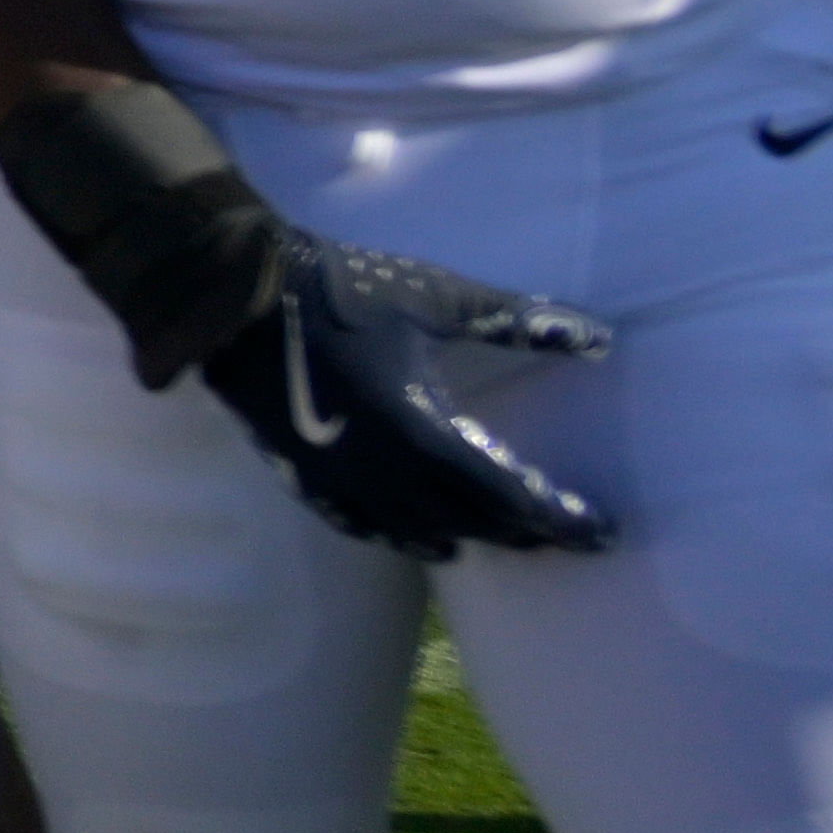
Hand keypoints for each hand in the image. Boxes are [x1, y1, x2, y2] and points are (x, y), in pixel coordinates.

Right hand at [0, 77, 615, 557]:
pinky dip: (400, 536)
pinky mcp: (302, 474)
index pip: (510, 498)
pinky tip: (414, 534)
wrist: (229, 298)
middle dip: (525, 535)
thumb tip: (600, 336)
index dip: (560, 519)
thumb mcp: (437, 298)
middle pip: (472, 526)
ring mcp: (338, 480)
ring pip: (415, 537)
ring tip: (499, 541)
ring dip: (465, 540)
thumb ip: (519, 321)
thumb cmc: (338, 290)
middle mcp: (383, 473)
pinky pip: (362, 527)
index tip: (602, 532)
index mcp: (421, 434)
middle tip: (566, 540)